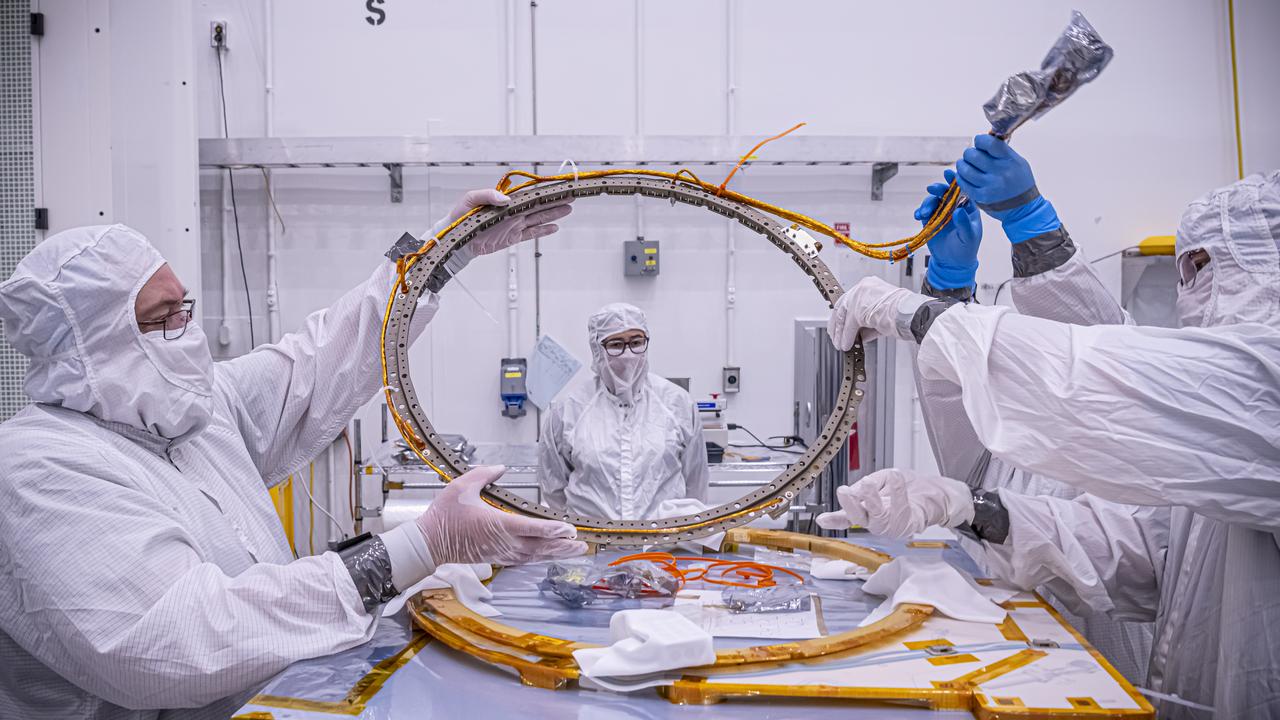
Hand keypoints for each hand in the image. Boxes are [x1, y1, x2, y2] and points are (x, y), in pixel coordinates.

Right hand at [416, 465, 587, 565]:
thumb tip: (501, 467)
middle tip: (582, 544)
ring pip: (535, 555)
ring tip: (574, 551)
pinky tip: (549, 555)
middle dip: (563, 545)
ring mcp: (501, 552)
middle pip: (540, 546)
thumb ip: (484, 474)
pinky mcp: (497, 557)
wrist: (429, 543)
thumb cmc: (444, 516)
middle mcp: (503, 542)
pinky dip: (541, 557)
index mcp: (498, 524)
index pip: (532, 528)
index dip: (553, 529)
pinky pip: (525, 559)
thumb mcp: (462, 486)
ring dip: (556, 553)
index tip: (569, 529)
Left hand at [437, 189, 573, 255]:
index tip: (558, 185)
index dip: (545, 189)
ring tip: (568, 209)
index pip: (530, 193)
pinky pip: (531, 233)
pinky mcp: (512, 238)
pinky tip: (555, 228)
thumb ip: (487, 195)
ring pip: (539, 218)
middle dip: (555, 200)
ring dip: (554, 214)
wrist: (456, 239)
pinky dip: (543, 231)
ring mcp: (514, 225)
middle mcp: (513, 211)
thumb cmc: (460, 215)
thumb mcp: (470, 200)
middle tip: (572, 195)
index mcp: (506, 200)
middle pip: (539, 204)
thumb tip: (506, 198)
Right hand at [815, 468, 973, 537]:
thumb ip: (870, 483)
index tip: (822, 519)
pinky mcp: (906, 524)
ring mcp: (890, 525)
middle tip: (845, 491)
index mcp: (865, 510)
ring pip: (876, 515)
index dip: (833, 520)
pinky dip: (897, 491)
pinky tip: (895, 478)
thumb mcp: (883, 479)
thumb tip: (858, 489)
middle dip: (850, 504)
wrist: (932, 496)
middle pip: (857, 517)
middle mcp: (874, 521)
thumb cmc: (905, 489)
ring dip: (871, 498)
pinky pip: (899, 508)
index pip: (845, 516)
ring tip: (868, 483)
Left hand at [827, 276, 927, 350]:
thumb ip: (867, 320)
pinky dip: (846, 337)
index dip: (843, 314)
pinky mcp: (858, 309)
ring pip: (844, 316)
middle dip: (837, 324)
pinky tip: (846, 344)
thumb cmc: (904, 314)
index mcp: (869, 285)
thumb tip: (858, 332)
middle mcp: (863, 288)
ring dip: (840, 333)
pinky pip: (849, 326)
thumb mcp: (881, 313)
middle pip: (842, 306)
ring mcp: (860, 297)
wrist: (912, 315)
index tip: (839, 323)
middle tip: (835, 335)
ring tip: (840, 344)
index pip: (849, 299)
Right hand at [916, 169, 980, 289]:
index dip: (955, 181)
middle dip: (938, 188)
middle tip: (932, 188)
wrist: (952, 263)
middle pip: (946, 193)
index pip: (963, 191)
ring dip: (927, 203)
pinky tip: (918, 216)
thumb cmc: (966, 248)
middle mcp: (954, 207)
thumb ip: (964, 224)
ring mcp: (941, 213)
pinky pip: (924, 211)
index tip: (948, 173)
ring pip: (933, 201)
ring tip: (924, 213)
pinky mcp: (930, 220)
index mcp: (968, 208)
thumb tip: (958, 211)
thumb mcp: (969, 237)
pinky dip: (920, 211)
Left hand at [954, 135, 1059, 242]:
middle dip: (968, 153)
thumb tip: (983, 141)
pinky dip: (960, 177)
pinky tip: (963, 175)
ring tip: (963, 164)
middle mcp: (1000, 172)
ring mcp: (990, 185)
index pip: (989, 143)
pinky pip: (964, 183)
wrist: (1024, 208)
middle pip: (973, 155)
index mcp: (1010, 160)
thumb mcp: (1018, 163)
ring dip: (961, 165)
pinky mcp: (981, 196)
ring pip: (965, 169)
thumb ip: (1002, 152)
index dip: (980, 140)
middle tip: (970, 156)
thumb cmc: (1020, 183)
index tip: (978, 142)